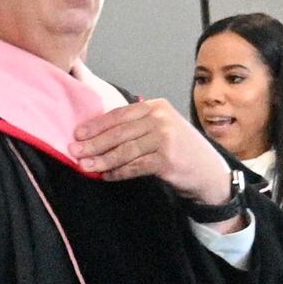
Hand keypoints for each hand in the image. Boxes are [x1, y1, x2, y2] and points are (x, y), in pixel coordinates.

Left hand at [72, 98, 234, 210]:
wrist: (208, 171)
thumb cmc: (180, 150)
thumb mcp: (161, 128)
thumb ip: (136, 125)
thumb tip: (98, 132)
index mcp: (156, 107)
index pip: (119, 114)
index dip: (96, 125)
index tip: (77, 134)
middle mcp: (161, 119)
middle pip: (119, 132)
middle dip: (94, 143)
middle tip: (74, 151)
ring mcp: (166, 139)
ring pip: (125, 150)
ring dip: (102, 160)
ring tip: (85, 166)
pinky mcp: (167, 160)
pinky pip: (135, 166)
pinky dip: (118, 172)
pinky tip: (106, 176)